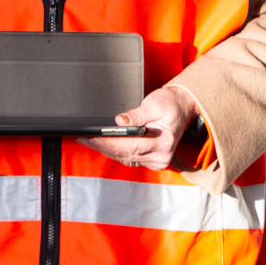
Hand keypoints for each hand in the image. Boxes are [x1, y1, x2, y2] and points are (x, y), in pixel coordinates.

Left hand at [85, 83, 199, 170]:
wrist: (182, 109)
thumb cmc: (170, 104)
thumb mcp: (155, 104)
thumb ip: (137, 114)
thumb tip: (119, 120)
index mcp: (164, 141)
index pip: (131, 145)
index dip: (109, 143)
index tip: (92, 138)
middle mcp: (161, 155)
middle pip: (125, 154)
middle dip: (103, 146)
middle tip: (84, 138)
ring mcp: (157, 160)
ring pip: (125, 158)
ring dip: (107, 150)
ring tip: (88, 140)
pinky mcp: (152, 161)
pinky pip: (129, 159)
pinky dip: (115, 152)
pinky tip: (103, 145)